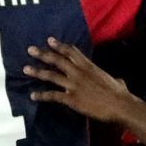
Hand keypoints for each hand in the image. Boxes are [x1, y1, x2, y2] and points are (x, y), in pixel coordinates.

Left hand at [24, 38, 140, 124]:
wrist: (119, 105)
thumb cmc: (119, 93)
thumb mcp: (115, 80)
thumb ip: (113, 78)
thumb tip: (118, 81)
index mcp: (88, 66)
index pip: (71, 52)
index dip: (59, 45)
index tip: (49, 40)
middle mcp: (79, 73)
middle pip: (57, 60)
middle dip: (43, 54)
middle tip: (30, 50)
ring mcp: (74, 85)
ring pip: (51, 75)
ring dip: (37, 72)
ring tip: (26, 69)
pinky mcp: (71, 99)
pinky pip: (53, 96)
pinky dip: (42, 96)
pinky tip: (33, 96)